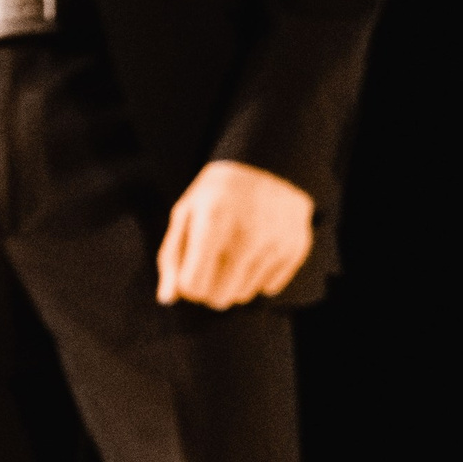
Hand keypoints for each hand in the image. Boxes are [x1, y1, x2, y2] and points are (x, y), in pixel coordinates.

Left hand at [156, 160, 314, 308]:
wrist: (269, 163)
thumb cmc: (218, 192)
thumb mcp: (187, 213)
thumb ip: (172, 256)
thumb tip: (167, 298)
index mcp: (214, 221)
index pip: (193, 287)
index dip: (187, 283)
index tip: (191, 269)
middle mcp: (248, 235)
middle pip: (219, 298)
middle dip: (209, 288)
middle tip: (212, 264)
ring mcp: (276, 243)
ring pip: (243, 295)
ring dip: (234, 281)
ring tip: (234, 252)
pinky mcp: (295, 249)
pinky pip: (268, 288)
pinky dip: (259, 275)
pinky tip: (257, 250)